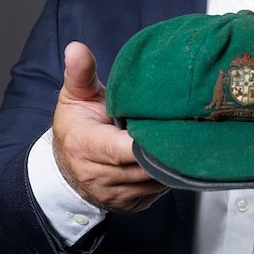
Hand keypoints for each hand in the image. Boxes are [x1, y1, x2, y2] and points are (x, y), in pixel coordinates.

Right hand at [52, 41, 168, 212]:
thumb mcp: (75, 96)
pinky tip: (174, 155)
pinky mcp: (131, 205)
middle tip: (186, 125)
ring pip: (155, 180)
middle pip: (144, 166)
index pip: (120, 149)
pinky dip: (169, 175)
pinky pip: (159, 191)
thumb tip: (76, 48)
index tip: (164, 125)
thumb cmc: (77, 125)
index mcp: (84, 146)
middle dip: (165, 147)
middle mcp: (98, 176)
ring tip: (182, 138)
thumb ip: (81, 73)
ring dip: (171, 162)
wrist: (67, 166)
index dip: (144, 141)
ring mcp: (115, 195)